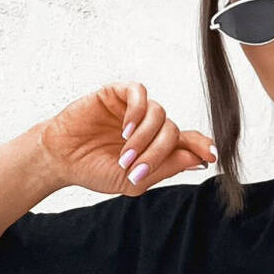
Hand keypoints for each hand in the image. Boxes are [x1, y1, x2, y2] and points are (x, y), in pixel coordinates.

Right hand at [38, 84, 216, 195]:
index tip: (212, 155)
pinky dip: (137, 112)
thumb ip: (164, 169)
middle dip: (159, 152)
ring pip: (159, 114)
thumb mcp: (133, 180)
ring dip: (144, 137)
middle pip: (173, 131)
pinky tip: (125, 129)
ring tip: (124, 153)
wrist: (61, 159)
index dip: (202, 145)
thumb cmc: (94, 170)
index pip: (188, 142)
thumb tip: (197, 159)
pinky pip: (140, 94)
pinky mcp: (116, 94)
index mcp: (156, 147)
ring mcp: (134, 109)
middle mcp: (149, 126)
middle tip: (135, 168)